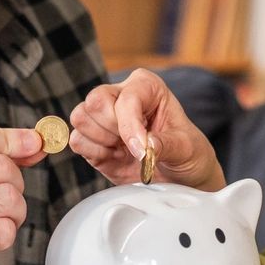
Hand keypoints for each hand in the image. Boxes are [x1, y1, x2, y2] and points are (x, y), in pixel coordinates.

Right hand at [69, 69, 225, 190]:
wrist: (180, 178)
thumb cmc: (187, 153)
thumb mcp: (187, 148)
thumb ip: (166, 145)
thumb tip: (145, 145)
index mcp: (146, 86)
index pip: (126, 98)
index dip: (130, 126)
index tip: (142, 150)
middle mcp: (121, 95)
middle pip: (95, 101)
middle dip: (112, 129)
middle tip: (133, 145)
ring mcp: (104, 117)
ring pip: (80, 118)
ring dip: (101, 141)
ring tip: (124, 150)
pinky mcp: (92, 140)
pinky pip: (76, 140)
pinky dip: (93, 153)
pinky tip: (114, 157)